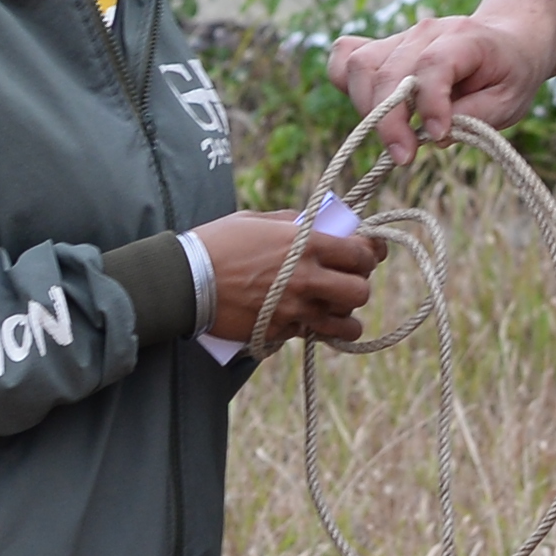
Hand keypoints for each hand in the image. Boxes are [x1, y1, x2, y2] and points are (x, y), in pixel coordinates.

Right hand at [193, 213, 375, 348]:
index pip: (361, 253)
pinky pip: (314, 334)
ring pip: (346, 323)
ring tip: (334, 309)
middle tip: (345, 280)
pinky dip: (317, 330)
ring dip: (344, 316)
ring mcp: (295, 309)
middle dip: (358, 285)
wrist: (186, 281)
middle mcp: (307, 279)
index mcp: (306, 245)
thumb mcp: (258, 220)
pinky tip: (310, 321)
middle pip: (360, 291)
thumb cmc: (219, 243)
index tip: (366, 253)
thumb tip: (317, 224)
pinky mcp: (281, 331)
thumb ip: (294, 223)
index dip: (370, 253)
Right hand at [329, 13, 539, 140]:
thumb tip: (435, 136)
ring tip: (393, 139)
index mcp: (466, 39)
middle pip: (388, 70)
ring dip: (367, 110)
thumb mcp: (509, 102)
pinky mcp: (383, 48)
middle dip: (389, 121)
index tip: (437, 137)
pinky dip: (346, 84)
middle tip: (404, 156)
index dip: (430, 103)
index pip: (434, 64)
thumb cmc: (508, 75)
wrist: (507, 40)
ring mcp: (401, 38)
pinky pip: (346, 57)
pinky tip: (368, 109)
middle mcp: (428, 32)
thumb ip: (476, 117)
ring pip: (360, 66)